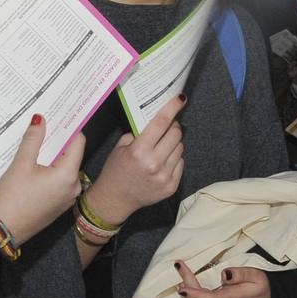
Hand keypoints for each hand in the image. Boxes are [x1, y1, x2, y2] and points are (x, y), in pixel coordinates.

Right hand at [0, 114, 84, 242]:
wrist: (4, 230)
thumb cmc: (13, 198)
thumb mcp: (21, 164)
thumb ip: (33, 139)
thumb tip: (40, 119)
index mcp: (68, 174)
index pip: (78, 142)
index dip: (69, 128)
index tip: (60, 116)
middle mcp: (74, 186)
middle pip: (70, 156)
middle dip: (57, 142)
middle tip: (44, 128)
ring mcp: (67, 198)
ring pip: (64, 169)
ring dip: (51, 158)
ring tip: (35, 146)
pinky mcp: (59, 205)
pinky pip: (59, 182)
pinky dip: (49, 172)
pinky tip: (33, 167)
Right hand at [85, 94, 185, 225]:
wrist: (116, 199)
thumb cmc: (116, 169)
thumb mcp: (121, 147)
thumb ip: (139, 133)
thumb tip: (159, 120)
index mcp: (139, 151)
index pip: (161, 123)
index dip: (172, 108)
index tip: (180, 98)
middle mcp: (154, 163)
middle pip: (176, 134)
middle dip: (172, 127)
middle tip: (166, 127)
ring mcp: (165, 176)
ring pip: (180, 148)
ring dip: (173, 143)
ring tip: (161, 148)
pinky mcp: (171, 186)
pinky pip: (180, 163)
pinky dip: (174, 158)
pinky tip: (162, 162)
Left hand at [174, 261, 270, 297]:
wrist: (269, 297)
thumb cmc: (261, 283)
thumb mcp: (254, 273)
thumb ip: (239, 274)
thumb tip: (224, 274)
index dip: (194, 294)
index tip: (182, 286)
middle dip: (187, 287)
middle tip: (180, 268)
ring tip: (182, 281)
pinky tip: (189, 296)